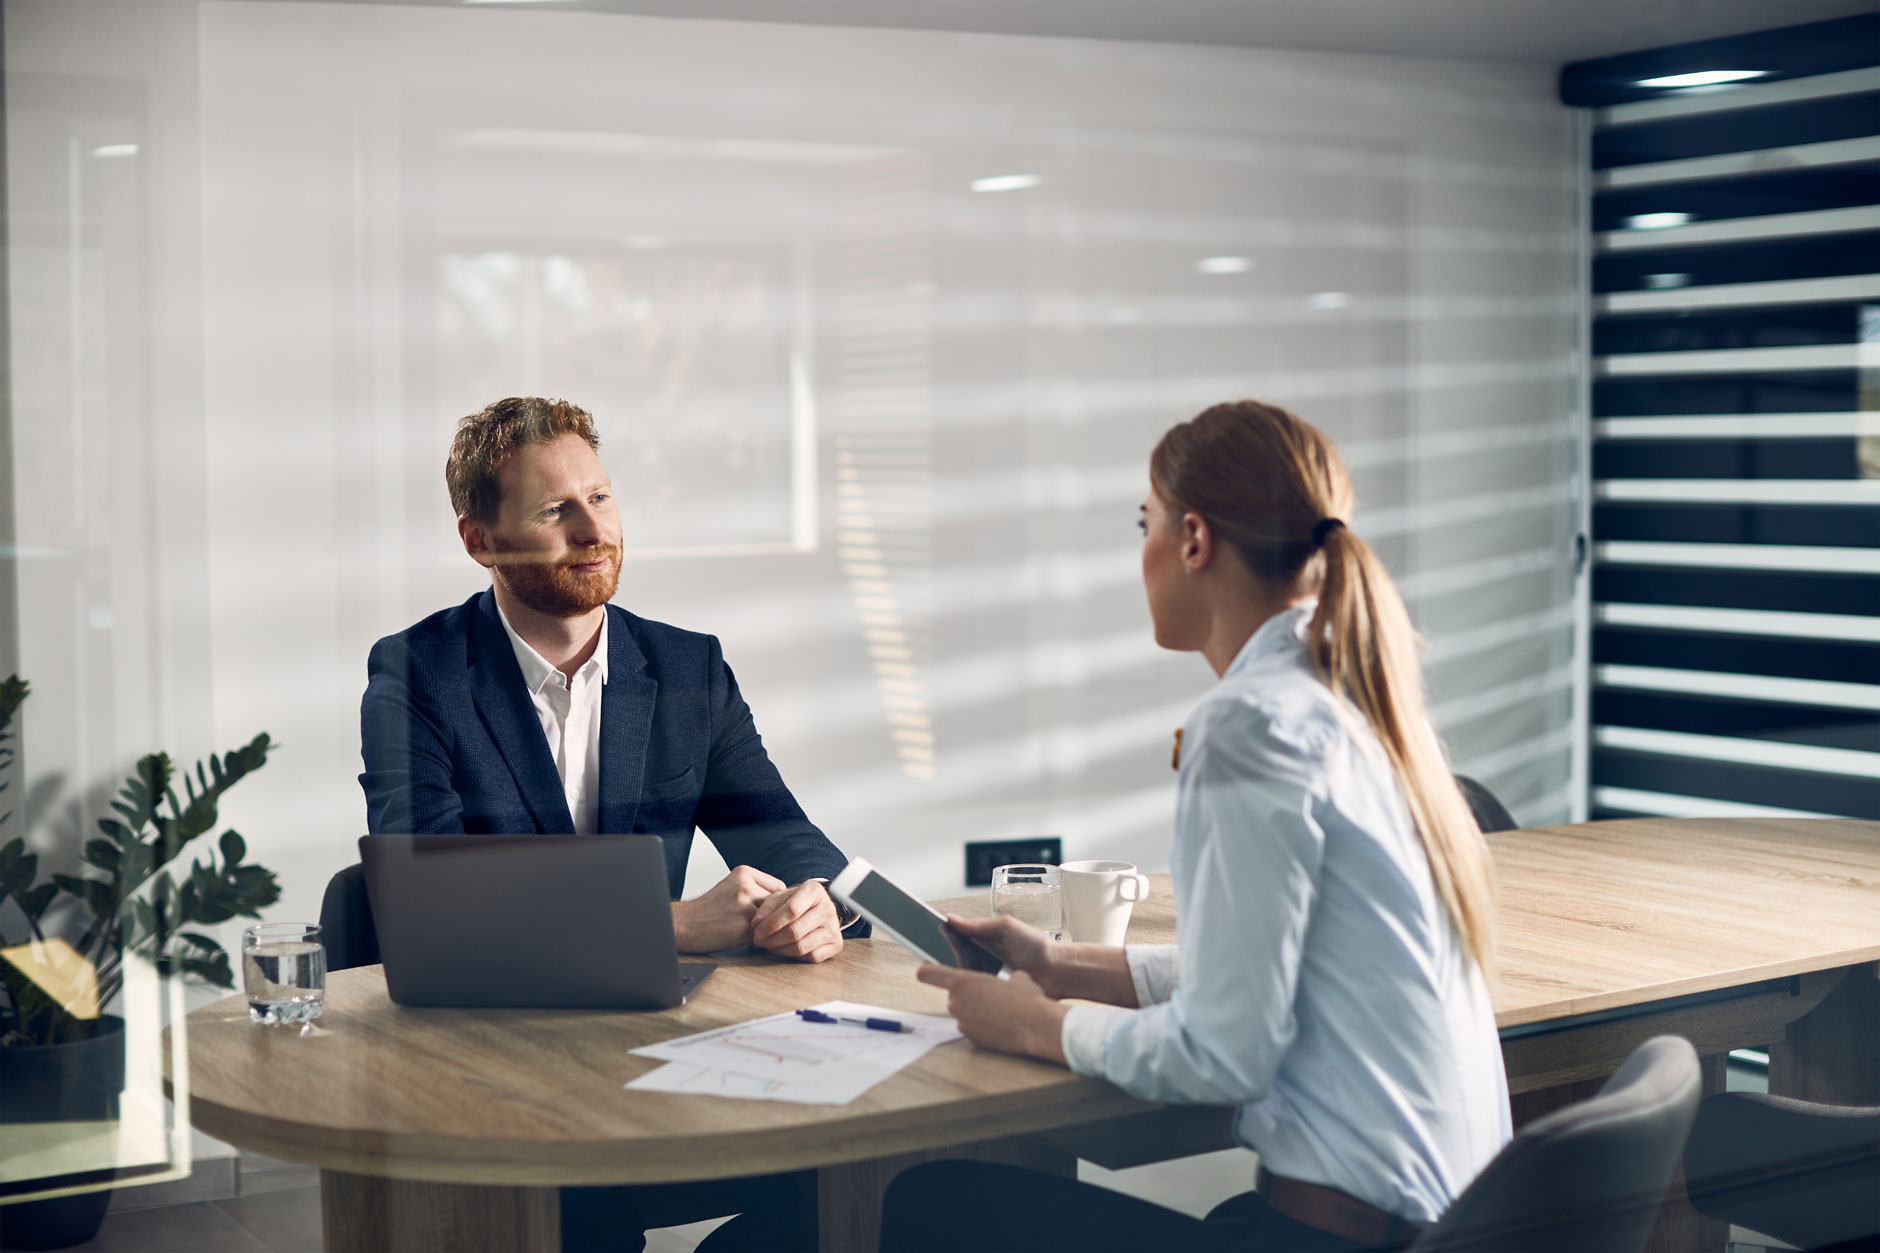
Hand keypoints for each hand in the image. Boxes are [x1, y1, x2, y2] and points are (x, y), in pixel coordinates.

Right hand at [671, 865, 784, 952]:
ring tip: (756, 934)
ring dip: (768, 930)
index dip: (776, 903)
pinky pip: (764, 936)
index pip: (778, 887)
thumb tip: (787, 900)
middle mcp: (745, 886)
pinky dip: (760, 941)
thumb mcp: (731, 886)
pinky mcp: (743, 928)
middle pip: (779, 904)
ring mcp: (744, 906)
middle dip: (774, 917)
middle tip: (766, 926)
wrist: (682, 924)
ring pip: (773, 920)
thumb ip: (756, 888)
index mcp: (744, 873)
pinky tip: (747, 941)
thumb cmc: (708, 909)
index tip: (768, 912)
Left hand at [751, 880, 844, 963]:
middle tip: (759, 941)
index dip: (770, 924)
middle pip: (795, 931)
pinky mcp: (837, 944)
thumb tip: (757, 924)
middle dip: (772, 939)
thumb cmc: (795, 903)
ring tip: (769, 946)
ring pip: (801, 947)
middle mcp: (828, 908)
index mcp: (814, 891)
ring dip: (780, 950)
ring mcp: (834, 927)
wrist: (817, 910)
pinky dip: (795, 957)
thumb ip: (766, 908)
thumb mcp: (779, 898)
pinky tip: (786, 950)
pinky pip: (812, 957)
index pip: (791, 910)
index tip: (757, 931)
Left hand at [917, 965, 1067, 1063]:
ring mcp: (963, 1023)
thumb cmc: (1025, 997)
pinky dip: (984, 1026)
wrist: (1036, 1025)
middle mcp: (956, 1003)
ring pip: (966, 1013)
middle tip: (992, 995)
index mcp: (962, 982)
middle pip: (954, 995)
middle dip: (969, 995)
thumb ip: (1000, 977)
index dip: (926, 971)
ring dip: (978, 1011)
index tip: (922, 970)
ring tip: (1002, 1011)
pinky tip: (1003, 1024)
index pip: (929, 974)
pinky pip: (974, 1028)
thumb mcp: (1015, 976)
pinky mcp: (973, 1040)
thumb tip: (1009, 979)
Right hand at [947, 914, 1137, 1006]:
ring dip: (956, 976)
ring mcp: (984, 976)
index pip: (952, 936)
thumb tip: (950, 919)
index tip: (916, 930)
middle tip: (933, 955)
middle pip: (952, 958)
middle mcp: (979, 957)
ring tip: (948, 973)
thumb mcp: (1006, 928)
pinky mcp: (991, 994)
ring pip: (961, 977)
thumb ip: (979, 926)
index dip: (936, 934)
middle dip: (943, 956)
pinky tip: (964, 991)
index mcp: (981, 938)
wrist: (1057, 973)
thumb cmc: (1035, 946)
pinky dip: (969, 991)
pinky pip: (974, 993)